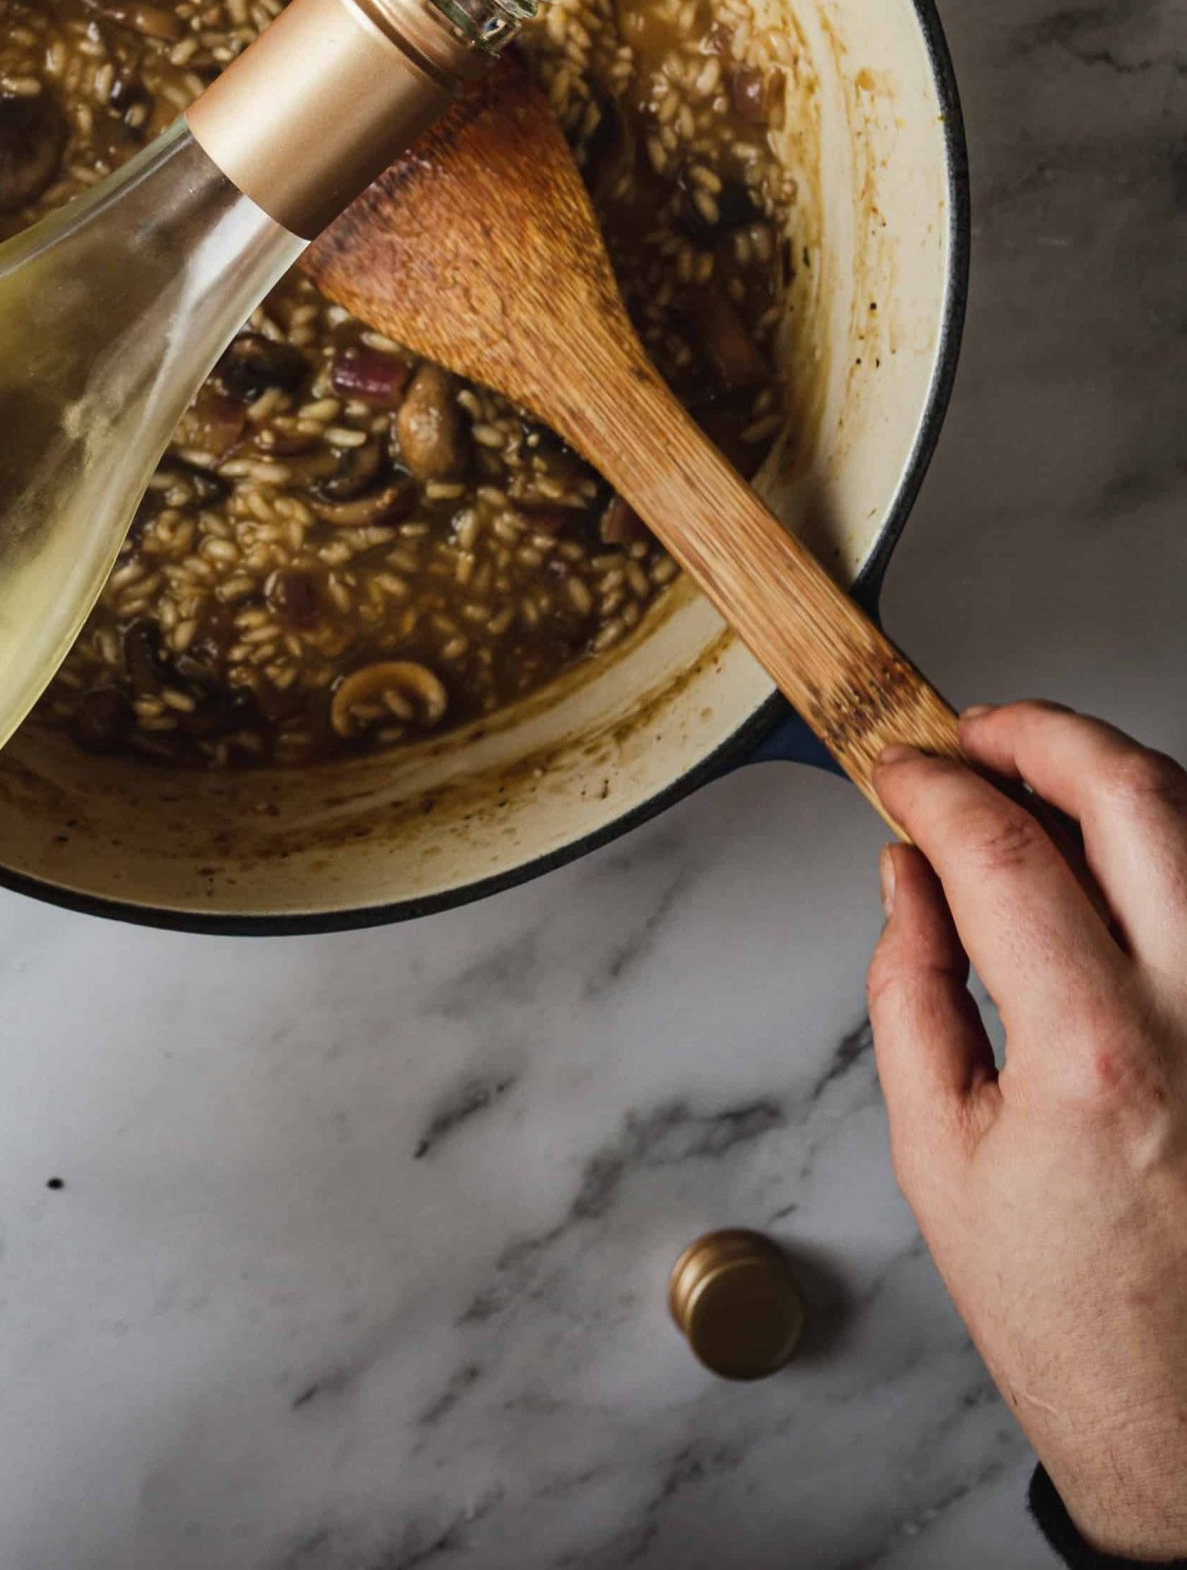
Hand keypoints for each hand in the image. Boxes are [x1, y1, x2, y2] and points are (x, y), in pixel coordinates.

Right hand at [870, 704, 1186, 1561]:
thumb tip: (908, 874)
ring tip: (1040, 786)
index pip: (1000, 848)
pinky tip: (1118, 864)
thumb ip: (913, 989)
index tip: (899, 772)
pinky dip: (1171, 848)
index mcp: (1095, 1056)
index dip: (934, 785)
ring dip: (1114, 778)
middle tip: (979, 736)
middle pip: (1133, 793)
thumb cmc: (1077, 1324)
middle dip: (1040, 733)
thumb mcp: (940, 1157)